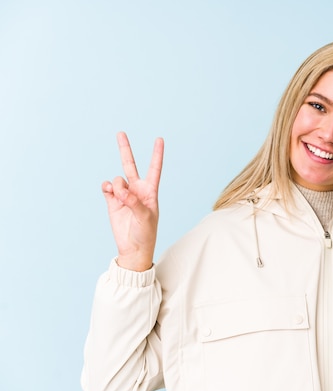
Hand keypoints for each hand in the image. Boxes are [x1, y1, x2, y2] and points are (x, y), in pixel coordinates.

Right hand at [102, 132, 163, 270]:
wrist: (133, 248)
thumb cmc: (146, 233)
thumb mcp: (145, 217)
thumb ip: (134, 201)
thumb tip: (120, 188)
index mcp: (150, 191)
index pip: (154, 169)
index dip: (157, 154)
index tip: (159, 139)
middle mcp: (137, 190)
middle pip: (130, 165)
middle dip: (125, 149)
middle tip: (120, 133)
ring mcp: (123, 195)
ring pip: (117, 179)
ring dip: (117, 186)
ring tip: (121, 198)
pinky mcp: (112, 201)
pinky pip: (107, 188)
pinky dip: (107, 187)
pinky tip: (109, 192)